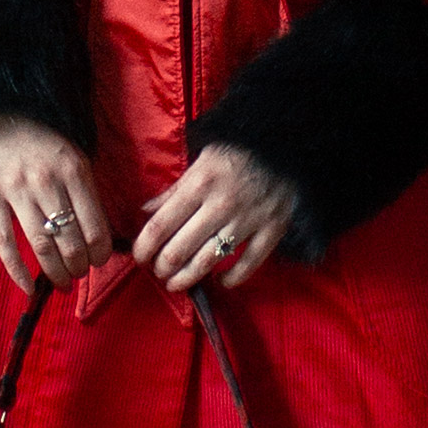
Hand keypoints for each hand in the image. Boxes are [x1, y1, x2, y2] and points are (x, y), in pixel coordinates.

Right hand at [0, 115, 112, 293]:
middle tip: (79, 274)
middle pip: (71, 241)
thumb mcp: (74, 155)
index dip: (100, 254)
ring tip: (62, 284)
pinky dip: (17, 271)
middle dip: (79, 267)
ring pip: (42, 245)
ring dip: (56, 272)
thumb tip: (98, 237)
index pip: (95, 227)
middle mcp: (47, 182)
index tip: (99, 262)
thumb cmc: (41, 137)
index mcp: (74, 171)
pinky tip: (28, 288)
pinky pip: (5, 243)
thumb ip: (86, 191)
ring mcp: (16, 190)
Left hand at [131, 144, 295, 290]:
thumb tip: (146, 211)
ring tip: (176, 283)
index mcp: (199, 184)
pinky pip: (248, 265)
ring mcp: (247, 220)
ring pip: (208, 261)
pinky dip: (231, 279)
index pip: (161, 225)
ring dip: (186, 278)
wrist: (288, 145)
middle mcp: (220, 205)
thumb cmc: (239, 152)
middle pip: (179, 250)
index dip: (145, 248)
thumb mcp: (202, 161)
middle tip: (159, 271)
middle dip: (163, 267)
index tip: (140, 257)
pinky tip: (219, 280)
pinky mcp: (271, 230)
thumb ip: (174, 189)